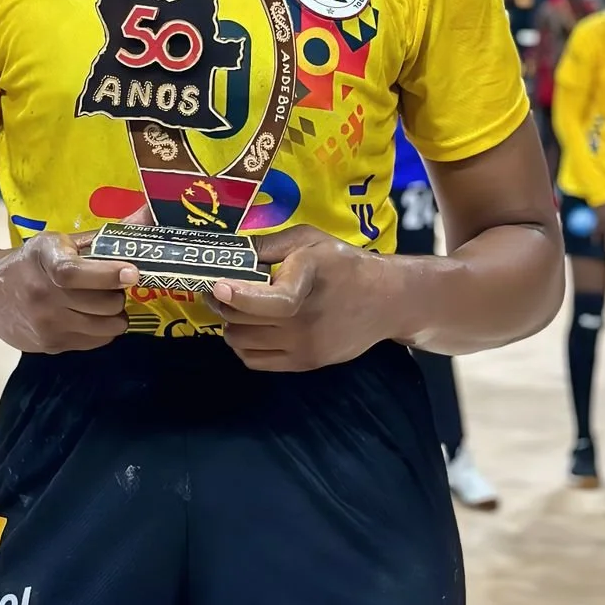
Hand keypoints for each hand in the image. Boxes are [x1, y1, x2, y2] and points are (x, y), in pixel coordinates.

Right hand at [0, 231, 139, 354]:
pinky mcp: (49, 345)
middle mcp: (41, 292)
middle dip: (120, 293)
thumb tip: (148, 213)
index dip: (106, 274)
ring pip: (105, 326)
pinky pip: (96, 341)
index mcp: (43, 257)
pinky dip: (105, 330)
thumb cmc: (34, 262)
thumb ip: (104, 235)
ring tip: (106, 301)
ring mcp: (45, 323)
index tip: (132, 272)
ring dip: (116, 314)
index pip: (73, 272)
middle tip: (118, 284)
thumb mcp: (60, 242)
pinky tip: (93, 316)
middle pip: (101, 303)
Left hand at [207, 225, 388, 371]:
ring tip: (238, 309)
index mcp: (307, 283)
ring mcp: (304, 346)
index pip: (271, 301)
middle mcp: (304, 320)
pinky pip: (255, 362)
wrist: (386, 300)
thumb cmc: (344, 264)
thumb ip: (269, 245)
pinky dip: (244, 347)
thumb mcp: (309, 240)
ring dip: (231, 325)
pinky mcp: (305, 363)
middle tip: (219, 291)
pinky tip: (251, 329)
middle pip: (243, 322)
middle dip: (222, 304)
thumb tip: (230, 251)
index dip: (239, 296)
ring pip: (243, 344)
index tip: (217, 286)